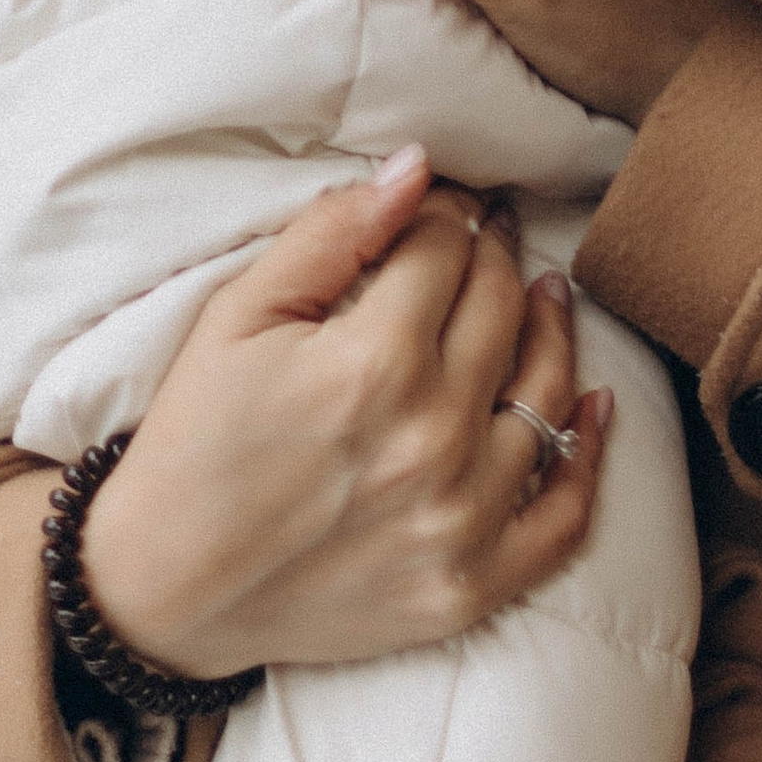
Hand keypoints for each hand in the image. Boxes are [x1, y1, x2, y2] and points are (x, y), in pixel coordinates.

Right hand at [81, 153, 609, 679]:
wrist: (165, 591)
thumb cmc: (194, 443)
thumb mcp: (236, 320)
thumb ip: (330, 234)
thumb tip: (417, 170)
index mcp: (372, 363)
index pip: (446, 249)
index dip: (443, 212)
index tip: (439, 204)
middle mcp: (432, 438)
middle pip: (503, 306)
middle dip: (495, 254)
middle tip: (488, 235)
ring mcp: (461, 518)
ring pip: (548, 390)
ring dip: (551, 329)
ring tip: (544, 294)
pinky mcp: (472, 584)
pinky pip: (566, 513)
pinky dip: (590, 454)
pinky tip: (596, 405)